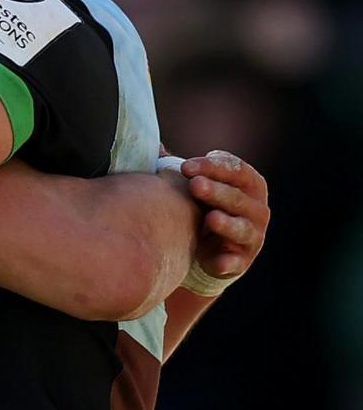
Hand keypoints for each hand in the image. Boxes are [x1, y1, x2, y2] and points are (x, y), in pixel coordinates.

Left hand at [181, 150, 269, 279]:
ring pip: (241, 228)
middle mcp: (256, 207)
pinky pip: (236, 261)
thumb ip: (176, 164)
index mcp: (247, 182)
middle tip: (195, 185)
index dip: (211, 167)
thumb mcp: (193, 182)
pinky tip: (217, 262)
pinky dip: (227, 262)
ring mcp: (252, 235)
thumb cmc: (200, 203)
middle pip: (237, 197)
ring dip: (227, 224)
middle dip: (216, 191)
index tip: (184, 167)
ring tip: (211, 218)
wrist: (207, 245)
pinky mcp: (242, 260)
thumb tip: (153, 146)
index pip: (235, 169)